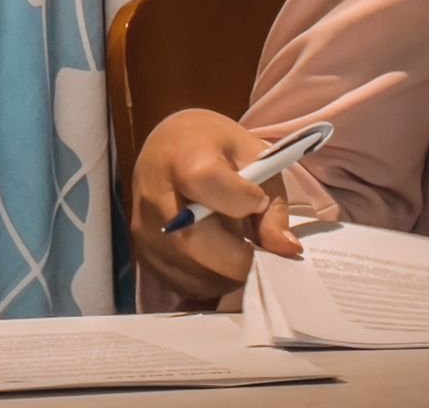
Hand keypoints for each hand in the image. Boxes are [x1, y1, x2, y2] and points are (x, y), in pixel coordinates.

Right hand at [130, 108, 303, 301]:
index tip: (258, 201)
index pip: (209, 183)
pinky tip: (222, 262)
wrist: (172, 146)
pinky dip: (209, 281)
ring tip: (242, 253)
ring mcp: (142, 230)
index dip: (243, 200)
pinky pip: (178, 282)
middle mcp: (155, 196)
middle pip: (193, 241)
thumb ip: (272, 204)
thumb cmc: (220, 149)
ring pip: (186, 269)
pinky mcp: (142, 255)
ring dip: (225, 274)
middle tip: (261, 252)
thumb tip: (286, 250)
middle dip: (237, 257)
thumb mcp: (256, 159)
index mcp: (185, 159)